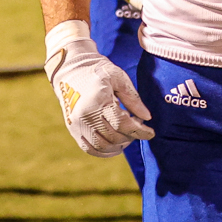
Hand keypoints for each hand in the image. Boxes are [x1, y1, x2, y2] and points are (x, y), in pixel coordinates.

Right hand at [45, 22, 153, 156]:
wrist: (70, 69)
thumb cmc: (97, 71)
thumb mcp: (118, 77)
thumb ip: (132, 98)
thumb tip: (147, 118)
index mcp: (98, 101)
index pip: (122, 124)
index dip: (139, 131)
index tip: (151, 133)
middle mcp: (85, 116)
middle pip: (113, 137)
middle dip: (130, 136)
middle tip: (138, 128)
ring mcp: (76, 124)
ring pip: (102, 146)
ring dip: (119, 145)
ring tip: (128, 136)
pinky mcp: (72, 129)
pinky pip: (89, 148)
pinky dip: (104, 151)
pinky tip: (115, 146)